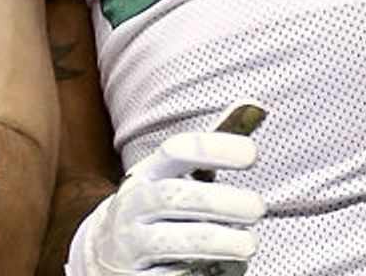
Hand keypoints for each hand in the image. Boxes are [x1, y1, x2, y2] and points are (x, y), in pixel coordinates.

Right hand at [68, 130, 264, 275]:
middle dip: (221, 202)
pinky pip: (170, 275)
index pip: (177, 150)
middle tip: (258, 208)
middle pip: (174, 197)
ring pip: (171, 240)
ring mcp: (131, 245)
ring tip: (248, 244)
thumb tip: (257, 106)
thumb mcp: (179, 176)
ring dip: (217, 241)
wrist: (107, 254)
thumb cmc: (162, 208)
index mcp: (149, 173)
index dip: (215, 148)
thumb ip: (216, 147)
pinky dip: (198, 272)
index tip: (253, 155)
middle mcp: (134, 205)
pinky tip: (225, 268)